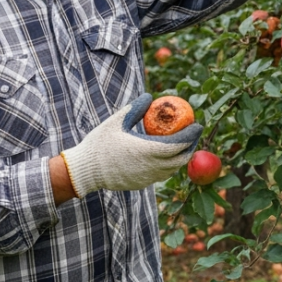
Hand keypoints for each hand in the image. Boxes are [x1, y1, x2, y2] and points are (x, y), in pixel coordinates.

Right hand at [60, 94, 202, 196]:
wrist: (84, 171)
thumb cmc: (99, 144)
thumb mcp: (116, 122)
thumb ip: (135, 109)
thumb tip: (150, 96)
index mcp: (146, 150)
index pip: (178, 144)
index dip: (191, 135)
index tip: (197, 124)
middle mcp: (150, 167)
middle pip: (181, 158)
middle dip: (191, 146)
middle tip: (193, 134)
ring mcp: (147, 178)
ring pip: (173, 169)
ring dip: (181, 157)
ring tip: (183, 144)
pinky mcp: (142, 184)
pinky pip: (162, 175)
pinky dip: (170, 165)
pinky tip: (167, 156)